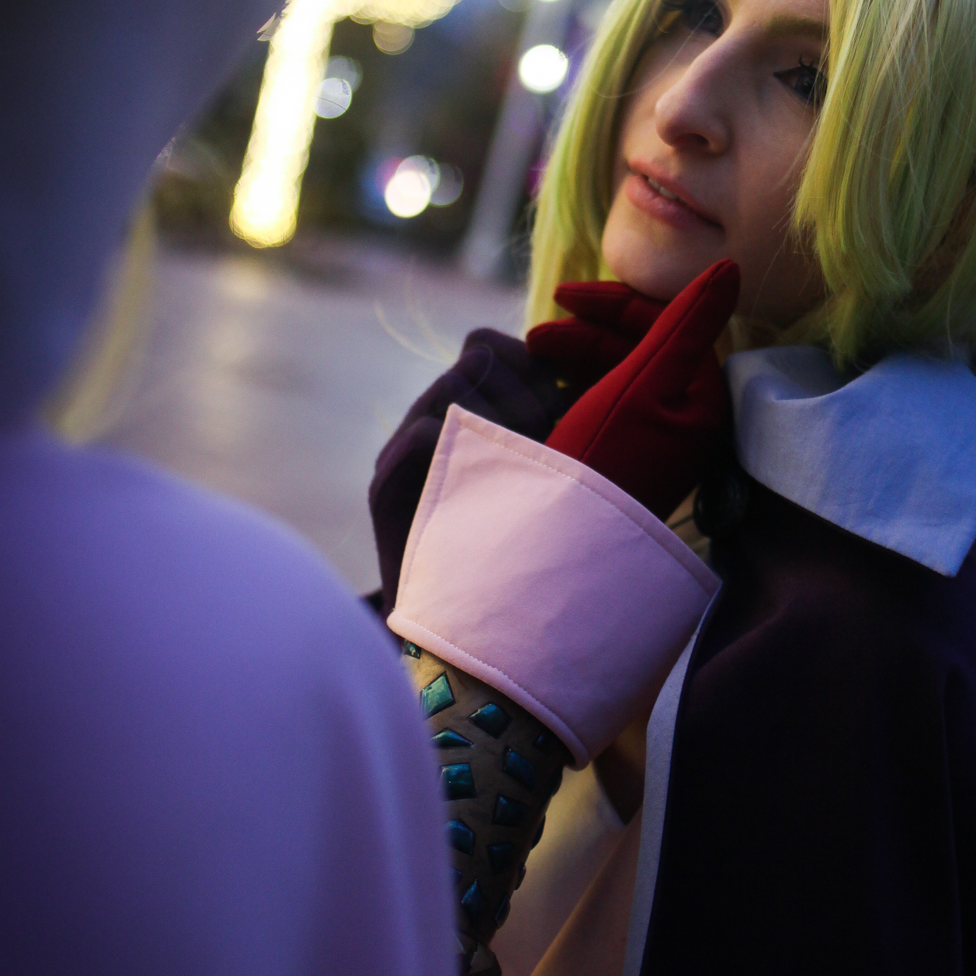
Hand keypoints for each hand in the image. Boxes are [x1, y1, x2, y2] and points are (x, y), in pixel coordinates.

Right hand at [369, 331, 571, 613]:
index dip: (532, 364)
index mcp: (463, 408)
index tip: (566, 407)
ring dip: (505, 423)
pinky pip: (424, 434)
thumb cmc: (523, 551)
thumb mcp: (547, 475)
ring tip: (529, 471)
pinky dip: (467, 451)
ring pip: (453, 387)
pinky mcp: (384, 487)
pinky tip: (498, 490)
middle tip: (551, 446)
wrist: (464, 632)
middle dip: (527, 397)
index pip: (488, 343)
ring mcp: (400, 450)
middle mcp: (426, 418)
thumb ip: (560, 427)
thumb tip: (591, 385)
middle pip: (477, 359)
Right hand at [541, 260, 739, 522]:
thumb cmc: (605, 463)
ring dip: (577, 355)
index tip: (561, 298)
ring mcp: (656, 435)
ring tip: (534, 360)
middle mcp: (687, 415)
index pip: (668, 323)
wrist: (563, 545)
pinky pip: (605, 398)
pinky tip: (543, 387)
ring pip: (619, 369)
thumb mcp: (641, 384)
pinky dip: (575, 383)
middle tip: (536, 340)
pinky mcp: (626, 452)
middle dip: (587, 333)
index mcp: (704, 398)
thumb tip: (731, 267)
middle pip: (641, 345)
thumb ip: (684, 323)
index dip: (614, 303)